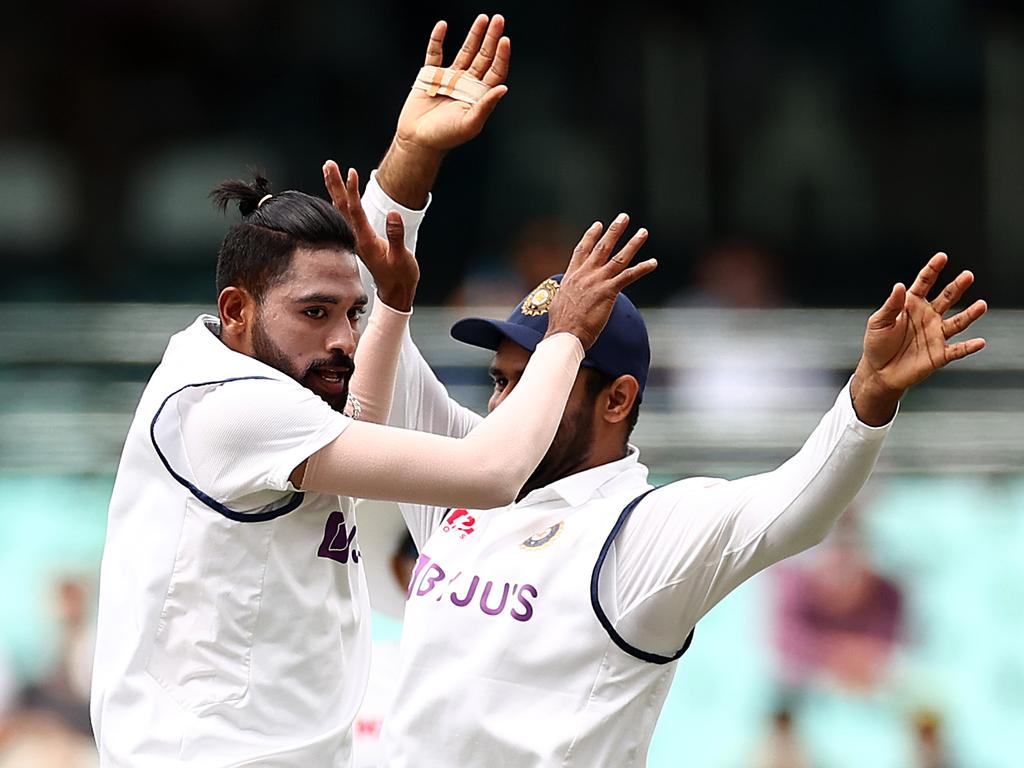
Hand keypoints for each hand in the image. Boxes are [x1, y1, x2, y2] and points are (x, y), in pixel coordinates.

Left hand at [323, 162, 417, 311]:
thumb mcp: (402, 257)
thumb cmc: (400, 276)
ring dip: (335, 190)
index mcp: (365, 240)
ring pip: (341, 210)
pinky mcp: (360, 239)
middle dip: (334, 184)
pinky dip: (341, 201)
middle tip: (328, 164)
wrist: (395, 292)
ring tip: (329, 171)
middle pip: (341, 206)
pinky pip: (346, 216)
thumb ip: (396, 236)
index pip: (355, 211)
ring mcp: (356, 238)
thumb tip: (394, 214)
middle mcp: (357, 238)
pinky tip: (338, 195)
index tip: (350, 172)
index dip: (352, 191)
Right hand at [396, 14, 509, 153]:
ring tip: (482, 18)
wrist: (417, 140)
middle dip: (491, 38)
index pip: (495, 71)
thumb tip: (503, 89)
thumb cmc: (445, 137)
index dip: (501, 56)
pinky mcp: (431, 75)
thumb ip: (486, 106)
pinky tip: (443, 26)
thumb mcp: (469, 124)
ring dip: (474, 35)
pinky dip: (438, 39)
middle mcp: (468, 84)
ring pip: (465, 51)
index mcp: (479, 95)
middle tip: (498, 20)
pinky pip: (435, 53)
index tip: (505, 40)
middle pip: (483, 57)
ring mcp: (450, 78)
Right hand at [546, 214, 656, 348]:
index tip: (598, 224)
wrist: (564, 334)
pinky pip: (629, 276)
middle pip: (602, 247)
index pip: (582, 250)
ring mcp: (597, 281)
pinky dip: (642, 268)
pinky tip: (653, 262)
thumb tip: (565, 299)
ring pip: (618, 257)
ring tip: (643, 232)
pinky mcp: (608, 291)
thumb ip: (566, 296)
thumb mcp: (559, 304)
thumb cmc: (561, 326)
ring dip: (632, 243)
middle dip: (614, 230)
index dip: (591, 236)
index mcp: (572, 276)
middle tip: (624, 217)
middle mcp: (585, 274)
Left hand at [851, 252, 986, 424]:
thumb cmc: (877, 344)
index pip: (924, 283)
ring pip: (958, 322)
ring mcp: (936, 334)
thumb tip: (898, 287)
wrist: (879, 372)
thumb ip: (891, 305)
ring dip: (970, 314)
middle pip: (946, 298)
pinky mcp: (939, 354)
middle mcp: (928, 317)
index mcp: (911, 305)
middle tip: (968, 275)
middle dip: (957, 286)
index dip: (932, 270)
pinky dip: (969, 347)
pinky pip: (958, 350)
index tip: (941, 257)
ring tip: (981, 305)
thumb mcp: (878, 322)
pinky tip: (979, 342)